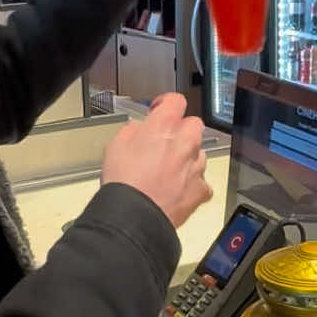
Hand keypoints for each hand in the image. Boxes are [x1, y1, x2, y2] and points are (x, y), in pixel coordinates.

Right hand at [100, 92, 212, 229]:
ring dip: (187, 157)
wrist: (135, 216)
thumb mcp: (115, 146)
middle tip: (164, 142)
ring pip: (199, 153)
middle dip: (181, 130)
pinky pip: (201, 181)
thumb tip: (137, 130)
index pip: (176, 100)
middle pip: (193, 124)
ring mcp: (196, 166)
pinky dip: (191, 183)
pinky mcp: (201, 189)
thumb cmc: (124, 183)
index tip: (161, 109)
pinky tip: (176, 189)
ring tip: (167, 171)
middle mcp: (185, 142)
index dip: (167, 103)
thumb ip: (131, 131)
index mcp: (164, 126)